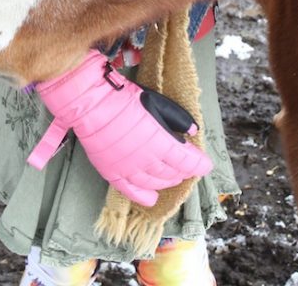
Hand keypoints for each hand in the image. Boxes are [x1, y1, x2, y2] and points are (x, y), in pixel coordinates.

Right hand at [26, 50, 211, 206]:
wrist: (91, 104)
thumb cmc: (125, 99)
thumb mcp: (157, 102)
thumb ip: (178, 118)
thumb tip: (193, 131)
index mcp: (160, 143)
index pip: (186, 161)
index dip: (199, 165)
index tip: (206, 166)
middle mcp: (147, 161)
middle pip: (172, 173)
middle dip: (183, 170)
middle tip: (186, 165)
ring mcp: (129, 170)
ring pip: (155, 183)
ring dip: (167, 181)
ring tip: (172, 176)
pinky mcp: (112, 173)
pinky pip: (131, 191)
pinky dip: (144, 196)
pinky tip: (152, 198)